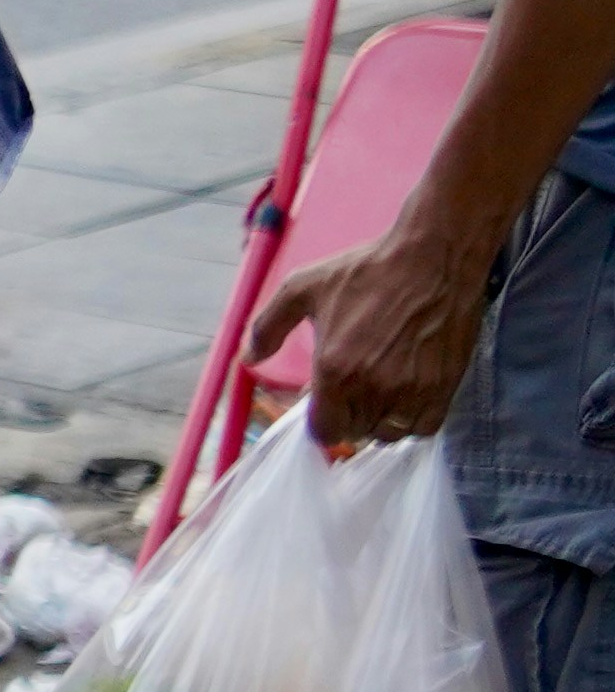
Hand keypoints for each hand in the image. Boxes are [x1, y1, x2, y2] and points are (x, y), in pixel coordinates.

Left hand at [250, 230, 494, 446]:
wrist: (434, 257)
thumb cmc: (366, 270)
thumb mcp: (301, 288)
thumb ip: (268, 327)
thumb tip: (247, 359)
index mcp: (335, 370)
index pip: (324, 431)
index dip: (320, 422)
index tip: (324, 403)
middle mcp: (374, 388)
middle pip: (355, 433)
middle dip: (347, 417)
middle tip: (351, 391)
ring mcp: (412, 391)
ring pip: (389, 433)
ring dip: (379, 421)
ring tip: (378, 394)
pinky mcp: (444, 386)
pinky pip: (424, 427)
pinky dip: (412, 420)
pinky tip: (406, 397)